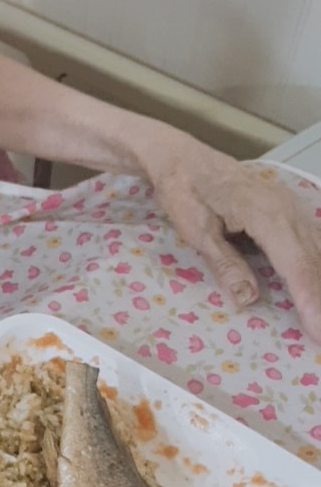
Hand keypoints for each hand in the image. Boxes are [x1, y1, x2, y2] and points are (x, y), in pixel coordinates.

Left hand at [144, 134, 320, 341]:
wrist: (181, 157)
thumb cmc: (183, 190)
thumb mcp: (195, 229)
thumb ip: (224, 262)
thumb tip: (249, 298)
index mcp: (265, 214)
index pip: (296, 264)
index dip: (309, 299)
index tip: (318, 329)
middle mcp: (287, 209)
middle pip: (315, 261)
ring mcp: (291, 207)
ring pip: (319, 251)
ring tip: (320, 319)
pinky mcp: (289, 210)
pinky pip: (313, 242)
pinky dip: (317, 268)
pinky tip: (316, 288)